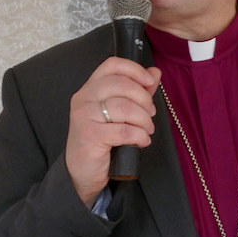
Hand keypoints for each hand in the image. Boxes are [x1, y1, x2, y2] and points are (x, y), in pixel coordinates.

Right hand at [65, 57, 160, 205]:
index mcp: (90, 88)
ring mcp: (84, 116)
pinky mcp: (89, 136)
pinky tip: (141, 141)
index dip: (135, 69)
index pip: (112, 65)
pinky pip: (124, 130)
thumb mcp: (119, 113)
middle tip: (150, 114)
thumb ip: (137, 91)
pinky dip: (139, 136)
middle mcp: (84, 98)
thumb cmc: (101, 139)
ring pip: (124, 107)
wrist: (82, 171)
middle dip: (144, 99)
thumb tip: (155, 72)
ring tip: (146, 130)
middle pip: (121, 84)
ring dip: (144, 120)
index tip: (150, 82)